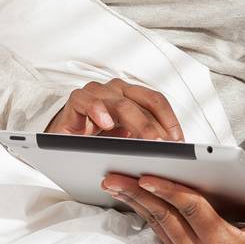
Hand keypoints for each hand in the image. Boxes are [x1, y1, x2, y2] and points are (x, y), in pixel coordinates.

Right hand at [44, 79, 182, 140]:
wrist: (64, 139)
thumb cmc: (98, 139)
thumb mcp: (124, 141)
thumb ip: (142, 141)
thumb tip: (170, 154)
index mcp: (132, 96)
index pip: (156, 101)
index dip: (169, 120)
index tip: (180, 142)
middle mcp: (117, 90)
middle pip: (142, 103)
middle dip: (156, 127)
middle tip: (166, 147)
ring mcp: (97, 93)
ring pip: (120, 103)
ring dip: (137, 122)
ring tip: (147, 142)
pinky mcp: (76, 100)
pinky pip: (87, 100)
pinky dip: (97, 110)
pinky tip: (106, 123)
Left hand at [102, 162, 244, 243]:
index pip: (191, 211)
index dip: (169, 191)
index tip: (147, 174)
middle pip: (163, 218)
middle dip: (137, 194)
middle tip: (111, 174)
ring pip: (155, 225)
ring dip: (133, 201)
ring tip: (111, 179)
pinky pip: (156, 230)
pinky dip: (141, 210)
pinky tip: (127, 193)